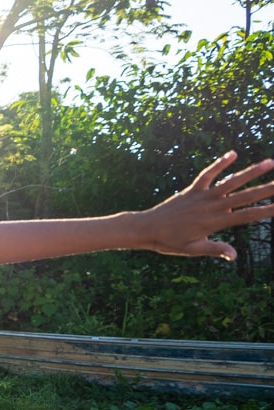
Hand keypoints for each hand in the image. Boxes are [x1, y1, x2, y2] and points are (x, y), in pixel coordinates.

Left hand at [138, 152, 273, 260]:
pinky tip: (233, 154)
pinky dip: (219, 164)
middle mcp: (212, 206)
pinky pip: (208, 174)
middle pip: (246, 196)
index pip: (247, 216)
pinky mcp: (192, 189)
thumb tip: (234, 256)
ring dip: (251, 171)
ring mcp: (203, 196)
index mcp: (216, 222)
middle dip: (267, 188)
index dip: (267, 210)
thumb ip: (216, 249)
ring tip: (270, 162)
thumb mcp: (194, 249)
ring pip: (231, 181)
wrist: (147, 228)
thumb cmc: (170, 242)